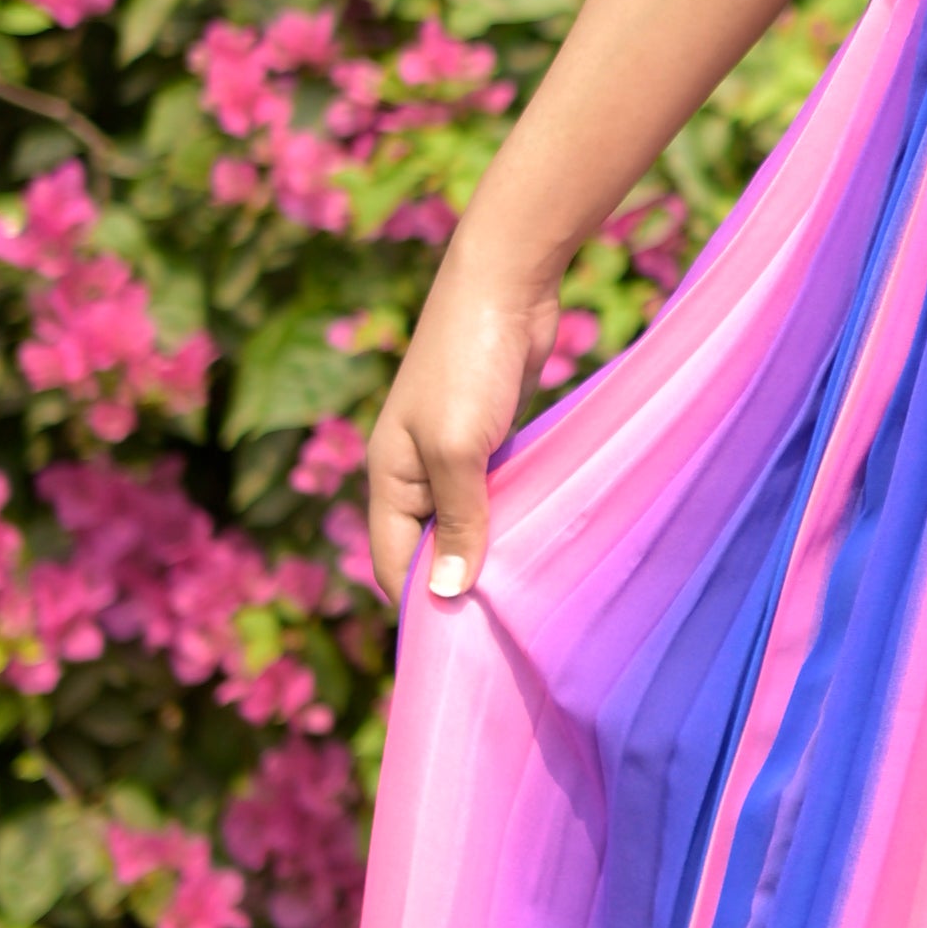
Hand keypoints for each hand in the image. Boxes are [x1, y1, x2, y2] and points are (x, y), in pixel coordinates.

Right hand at [365, 250, 563, 606]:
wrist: (505, 285)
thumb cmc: (468, 365)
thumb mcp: (458, 450)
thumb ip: (454, 521)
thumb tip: (444, 593)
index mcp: (388, 476)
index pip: (390, 561)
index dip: (419, 601)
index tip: (462, 642)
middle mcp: (413, 470)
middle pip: (425, 547)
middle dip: (455, 582)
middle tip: (501, 627)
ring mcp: (452, 452)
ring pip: (464, 522)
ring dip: (489, 551)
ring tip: (525, 594)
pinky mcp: (490, 436)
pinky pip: (495, 494)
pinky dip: (511, 517)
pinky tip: (539, 540)